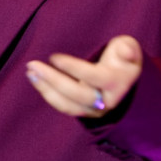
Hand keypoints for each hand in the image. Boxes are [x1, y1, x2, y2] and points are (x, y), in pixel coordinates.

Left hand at [26, 35, 142, 118]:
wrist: (126, 80)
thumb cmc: (123, 59)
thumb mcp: (129, 49)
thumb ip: (127, 48)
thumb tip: (127, 51)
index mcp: (116, 83)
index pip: (93, 77)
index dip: (73, 68)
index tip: (54, 57)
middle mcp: (105, 101)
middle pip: (77, 94)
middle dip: (53, 80)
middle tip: (33, 65)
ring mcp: (94, 109)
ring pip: (68, 105)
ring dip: (46, 90)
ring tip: (31, 73)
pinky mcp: (83, 112)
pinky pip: (64, 107)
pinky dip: (48, 95)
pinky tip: (36, 80)